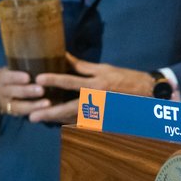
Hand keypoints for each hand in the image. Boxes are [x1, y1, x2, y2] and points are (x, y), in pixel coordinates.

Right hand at [0, 66, 48, 117]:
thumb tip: (58, 52)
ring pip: (19, 107)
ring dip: (34, 106)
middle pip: (13, 92)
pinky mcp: (15, 114)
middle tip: (41, 90)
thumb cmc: (18, 74)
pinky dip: (36, 114)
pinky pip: (24, 115)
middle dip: (27, 91)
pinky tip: (48, 113)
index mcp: (4, 76)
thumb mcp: (18, 67)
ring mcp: (8, 104)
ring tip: (48, 104)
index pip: (8, 76)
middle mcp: (3, 91)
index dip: (16, 77)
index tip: (27, 77)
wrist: (2, 92)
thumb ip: (32, 61)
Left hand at [29, 53, 155, 123]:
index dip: (55, 79)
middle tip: (33, 116)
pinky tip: (56, 122)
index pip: (72, 81)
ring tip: (39, 119)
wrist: (147, 94)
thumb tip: (64, 57)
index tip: (39, 79)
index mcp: (98, 83)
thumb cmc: (126, 78)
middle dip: (50, 112)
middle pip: (69, 107)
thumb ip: (83, 66)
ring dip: (55, 119)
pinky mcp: (102, 121)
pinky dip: (68, 123)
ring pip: (73, 118)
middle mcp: (97, 99)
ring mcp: (99, 113)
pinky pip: (81, 123)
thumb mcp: (105, 69)